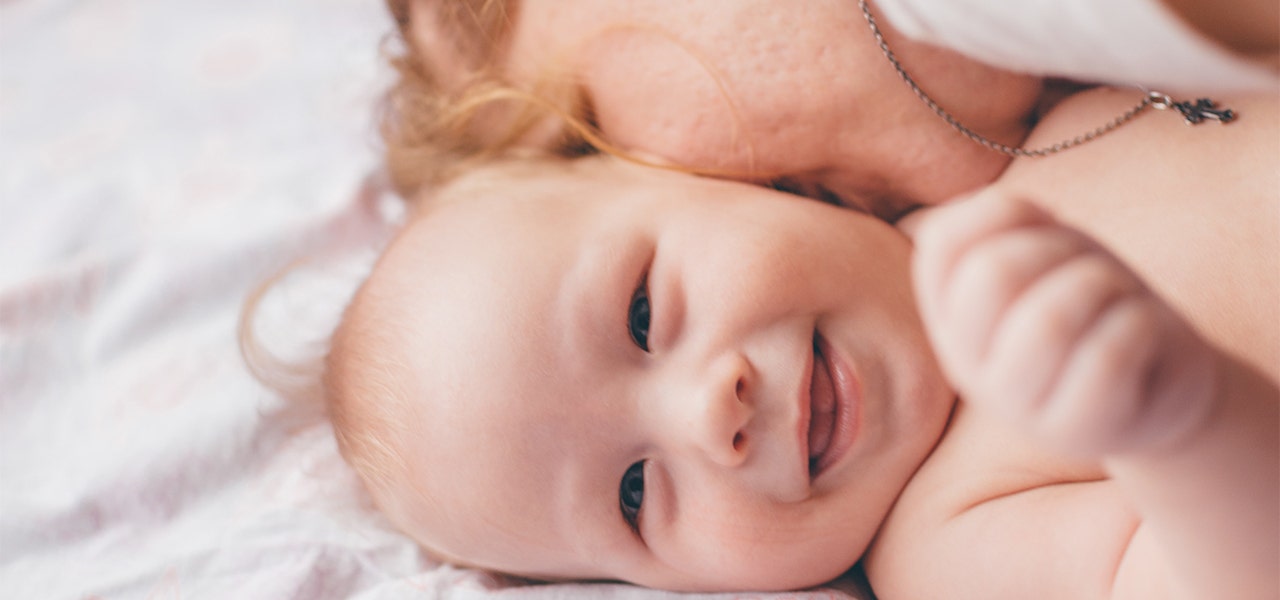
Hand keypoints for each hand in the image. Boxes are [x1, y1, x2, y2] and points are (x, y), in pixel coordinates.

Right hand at [910, 191, 1216, 456]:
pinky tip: (1143, 340)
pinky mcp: (1072, 431)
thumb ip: (1009, 226)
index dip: (1002, 213)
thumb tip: (998, 204)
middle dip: (1063, 251)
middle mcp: (966, 363)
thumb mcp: (1050, 253)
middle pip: (995, 271)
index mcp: (949, 316)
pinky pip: (1107, 354)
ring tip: (1119, 306)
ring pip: (1050, 317)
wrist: (1158, 387)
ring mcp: (1014, 405)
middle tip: (1092, 274)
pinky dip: (1142, 325)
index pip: (943, 242)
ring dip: (1107, 288)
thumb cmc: (1095, 306)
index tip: (1044, 233)